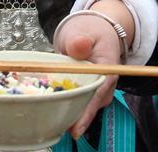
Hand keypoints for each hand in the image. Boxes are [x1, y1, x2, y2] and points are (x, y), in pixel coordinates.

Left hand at [53, 0, 132, 139]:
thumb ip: (79, 40)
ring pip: (83, 104)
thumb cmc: (91, 31)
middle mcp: (105, 84)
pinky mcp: (88, 91)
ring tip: (49, 112)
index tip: (75, 127)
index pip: (98, 94)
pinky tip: (50, 102)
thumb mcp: (84, 30)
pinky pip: (76, 99)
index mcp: (108, 69)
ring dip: (68, 108)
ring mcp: (97, 90)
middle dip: (73, 115)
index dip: (86, 112)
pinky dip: (64, 100)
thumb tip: (78, 46)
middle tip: (52, 120)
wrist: (96, 31)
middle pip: (90, 105)